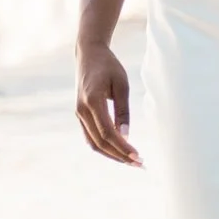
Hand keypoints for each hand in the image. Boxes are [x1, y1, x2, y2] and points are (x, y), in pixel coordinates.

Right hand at [75, 40, 141, 165]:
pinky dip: (104, 147)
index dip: (122, 147)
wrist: (89, 54)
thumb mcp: (121, 84)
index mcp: (92, 101)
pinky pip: (90, 137)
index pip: (108, 133)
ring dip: (112, 155)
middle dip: (120, 156)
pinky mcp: (80, 115)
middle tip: (139, 163)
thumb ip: (123, 110)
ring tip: (130, 161)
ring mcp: (78, 113)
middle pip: (100, 142)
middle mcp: (82, 110)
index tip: (138, 155)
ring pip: (93, 143)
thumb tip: (126, 135)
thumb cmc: (108, 66)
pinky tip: (118, 151)